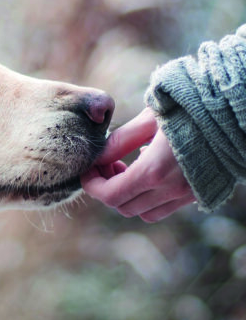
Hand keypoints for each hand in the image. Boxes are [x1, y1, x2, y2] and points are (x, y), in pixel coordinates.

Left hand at [81, 108, 195, 221]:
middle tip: (107, 164)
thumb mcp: (149, 118)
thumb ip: (121, 140)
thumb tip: (98, 157)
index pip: (110, 195)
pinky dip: (148, 197)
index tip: (87, 169)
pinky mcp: (198, 194)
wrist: (234, 112)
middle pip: (123, 207)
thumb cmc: (189, 108)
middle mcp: (170, 190)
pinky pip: (164, 208)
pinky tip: (149, 170)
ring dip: (128, 196)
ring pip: (143, 212)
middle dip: (107, 188)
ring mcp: (186, 195)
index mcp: (154, 171)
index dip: (92, 185)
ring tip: (126, 168)